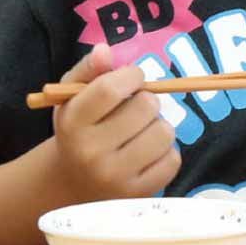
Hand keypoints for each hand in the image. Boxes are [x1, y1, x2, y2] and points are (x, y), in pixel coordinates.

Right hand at [48, 44, 180, 202]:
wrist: (74, 183)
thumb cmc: (78, 131)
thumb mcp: (73, 98)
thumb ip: (88, 70)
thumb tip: (104, 50)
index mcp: (72, 123)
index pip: (110, 88)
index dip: (131, 75)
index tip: (132, 77)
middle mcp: (91, 152)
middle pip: (145, 107)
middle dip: (147, 99)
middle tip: (136, 107)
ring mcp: (116, 177)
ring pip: (164, 133)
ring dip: (158, 125)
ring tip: (142, 130)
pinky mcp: (137, 194)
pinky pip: (173, 160)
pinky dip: (166, 151)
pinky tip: (148, 152)